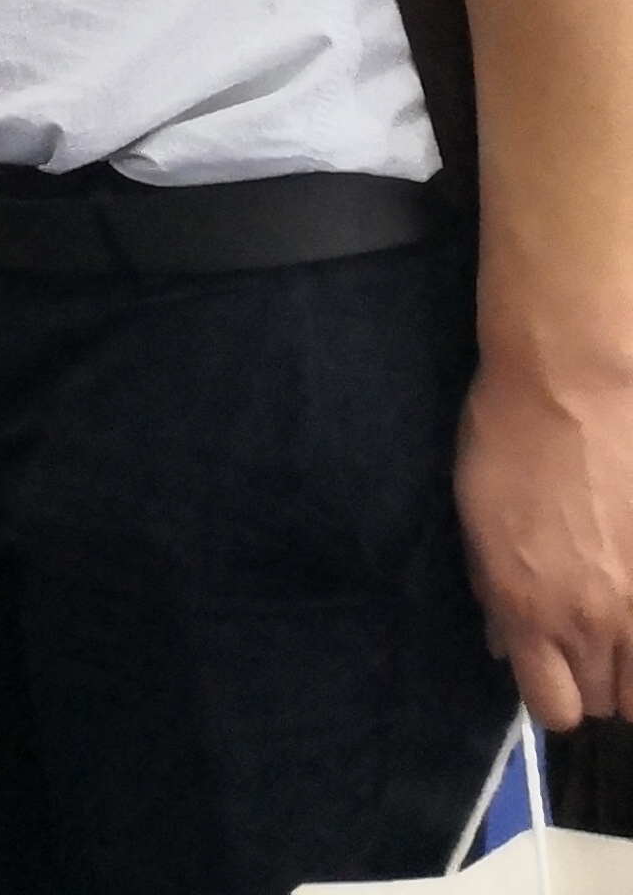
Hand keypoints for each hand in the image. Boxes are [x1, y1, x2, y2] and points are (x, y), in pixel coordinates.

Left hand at [462, 344, 632, 726]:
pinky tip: (630, 591)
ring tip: (614, 618)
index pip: (553, 708)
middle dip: (591, 676)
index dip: (552, 692)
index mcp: (528, 611)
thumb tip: (500, 640)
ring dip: (626, 660)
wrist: (571, 384)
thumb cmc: (507, 438)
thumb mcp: (475, 518)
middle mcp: (590, 622)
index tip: (550, 667)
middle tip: (583, 634)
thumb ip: (491, 590)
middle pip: (605, 700)